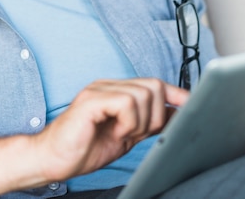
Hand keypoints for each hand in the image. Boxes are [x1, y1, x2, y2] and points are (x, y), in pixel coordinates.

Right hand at [34, 78, 188, 180]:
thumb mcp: (126, 136)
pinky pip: (126, 102)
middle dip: (157, 115)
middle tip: (138, 133)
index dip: (176, 95)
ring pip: (144, 94)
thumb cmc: (83, 149)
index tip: (194, 106)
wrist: (51, 159)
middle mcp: (109, 85)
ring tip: (124, 134)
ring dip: (141, 121)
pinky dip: (129, 121)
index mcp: (117, 91)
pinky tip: (117, 131)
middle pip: (154, 87)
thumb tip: (176, 116)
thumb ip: (147, 123)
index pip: (155, 85)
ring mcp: (99, 90)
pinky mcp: (91, 100)